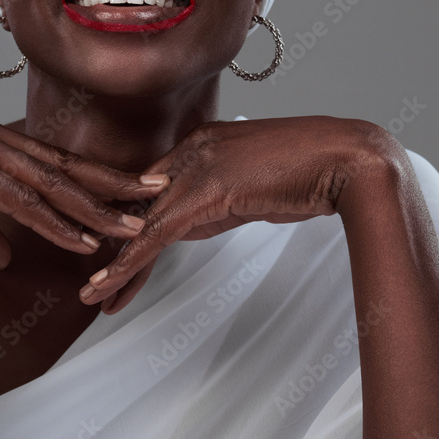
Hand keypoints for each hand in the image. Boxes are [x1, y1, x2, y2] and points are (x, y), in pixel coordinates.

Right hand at [0, 108, 164, 266]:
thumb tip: (6, 254)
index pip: (51, 158)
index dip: (92, 174)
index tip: (126, 184)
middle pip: (66, 165)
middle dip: (114, 182)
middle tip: (158, 191)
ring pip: (53, 185)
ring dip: (97, 208)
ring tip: (136, 226)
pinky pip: (21, 203)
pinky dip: (57, 225)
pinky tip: (85, 241)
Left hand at [79, 116, 380, 312]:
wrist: (346, 160)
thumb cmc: (311, 170)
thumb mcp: (253, 185)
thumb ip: (219, 198)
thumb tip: (196, 223)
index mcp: (200, 142)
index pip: (153, 187)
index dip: (132, 222)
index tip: (117, 249)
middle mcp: (189, 150)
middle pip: (138, 205)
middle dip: (113, 245)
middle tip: (93, 280)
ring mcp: (194, 168)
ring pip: (140, 224)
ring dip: (115, 264)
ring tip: (92, 296)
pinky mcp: (204, 194)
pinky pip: (156, 235)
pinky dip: (130, 264)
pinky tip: (109, 286)